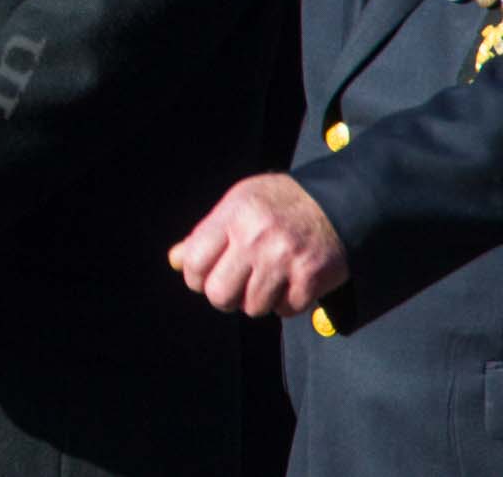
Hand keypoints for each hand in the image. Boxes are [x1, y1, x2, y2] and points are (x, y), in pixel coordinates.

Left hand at [168, 173, 347, 315]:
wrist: (338, 202)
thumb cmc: (280, 203)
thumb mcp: (237, 204)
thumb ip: (205, 233)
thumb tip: (175, 260)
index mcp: (233, 216)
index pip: (194, 263)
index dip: (195, 277)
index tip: (206, 276)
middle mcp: (256, 238)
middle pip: (219, 294)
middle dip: (223, 297)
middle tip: (234, 286)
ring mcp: (285, 260)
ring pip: (252, 308)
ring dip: (256, 300)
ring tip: (264, 281)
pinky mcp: (312, 278)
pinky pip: (285, 311)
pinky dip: (285, 303)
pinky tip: (288, 284)